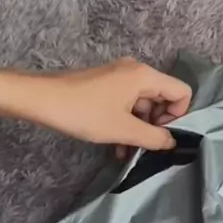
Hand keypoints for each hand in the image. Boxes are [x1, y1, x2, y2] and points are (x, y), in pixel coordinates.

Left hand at [0, 59, 191, 151]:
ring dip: (139, 128)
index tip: (162, 136)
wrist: (41, 100)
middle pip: (162, 98)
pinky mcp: (105, 86)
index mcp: (145, 76)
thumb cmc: (84, 113)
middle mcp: (135, 71)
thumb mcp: (123, 130)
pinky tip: (116, 145)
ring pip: (143, 105)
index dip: (178, 116)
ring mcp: (119, 77)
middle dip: (157, 125)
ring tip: (127, 151)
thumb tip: (172, 142)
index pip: (181, 92)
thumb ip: (154, 138)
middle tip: (145, 146)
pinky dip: (126, 123)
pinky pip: (126, 104)